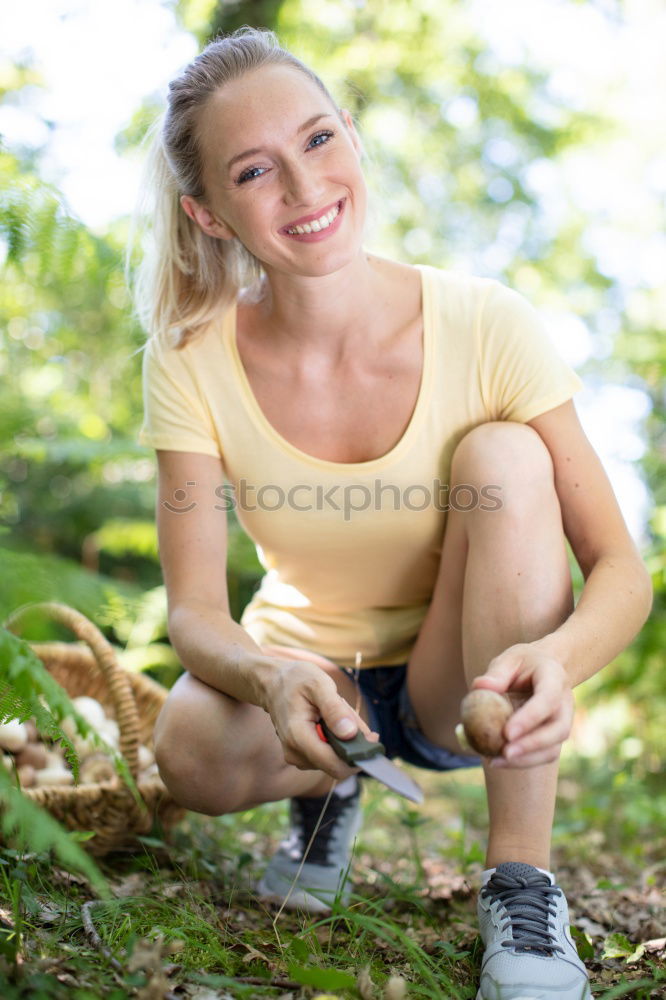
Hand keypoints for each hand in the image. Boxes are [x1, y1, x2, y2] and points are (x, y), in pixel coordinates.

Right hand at [263, 657, 376, 779]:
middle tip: (347, 712)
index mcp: (298, 737)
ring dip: (343, 739)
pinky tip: (328, 720)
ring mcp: (297, 757)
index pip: (334, 765)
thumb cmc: (295, 679)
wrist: (271, 683)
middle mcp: (295, 753)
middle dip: (351, 741)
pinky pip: (328, 754)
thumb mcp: (318, 683)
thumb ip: (335, 709)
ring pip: (335, 758)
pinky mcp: (302, 756)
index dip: (358, 757)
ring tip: (332, 712)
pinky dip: (336, 739)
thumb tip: (351, 734)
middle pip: (338, 762)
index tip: (374, 738)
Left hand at [471, 643, 573, 767]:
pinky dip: (522, 762)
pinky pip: (543, 755)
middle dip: (532, 745)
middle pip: (558, 730)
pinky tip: (496, 761)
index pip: (548, 699)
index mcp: (554, 678)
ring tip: (494, 761)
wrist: (545, 668)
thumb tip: (480, 687)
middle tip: (505, 753)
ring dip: (526, 759)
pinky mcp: (554, 737)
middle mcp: (564, 703)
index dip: (530, 717)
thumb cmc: (523, 663)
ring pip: (552, 748)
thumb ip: (496, 672)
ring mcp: (563, 722)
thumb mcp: (509, 659)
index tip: (507, 733)